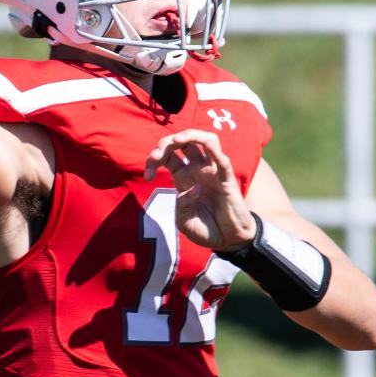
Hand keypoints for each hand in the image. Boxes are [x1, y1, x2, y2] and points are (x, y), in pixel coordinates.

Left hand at [144, 129, 255, 250]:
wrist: (227, 241)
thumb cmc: (205, 229)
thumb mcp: (184, 221)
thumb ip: (182, 205)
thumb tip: (193, 188)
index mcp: (182, 176)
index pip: (167, 154)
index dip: (154, 158)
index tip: (148, 177)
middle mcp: (197, 169)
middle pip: (183, 141)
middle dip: (165, 142)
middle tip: (156, 157)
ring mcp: (213, 172)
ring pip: (206, 140)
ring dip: (190, 135)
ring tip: (177, 141)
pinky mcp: (227, 180)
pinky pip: (222, 160)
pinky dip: (215, 150)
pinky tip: (206, 145)